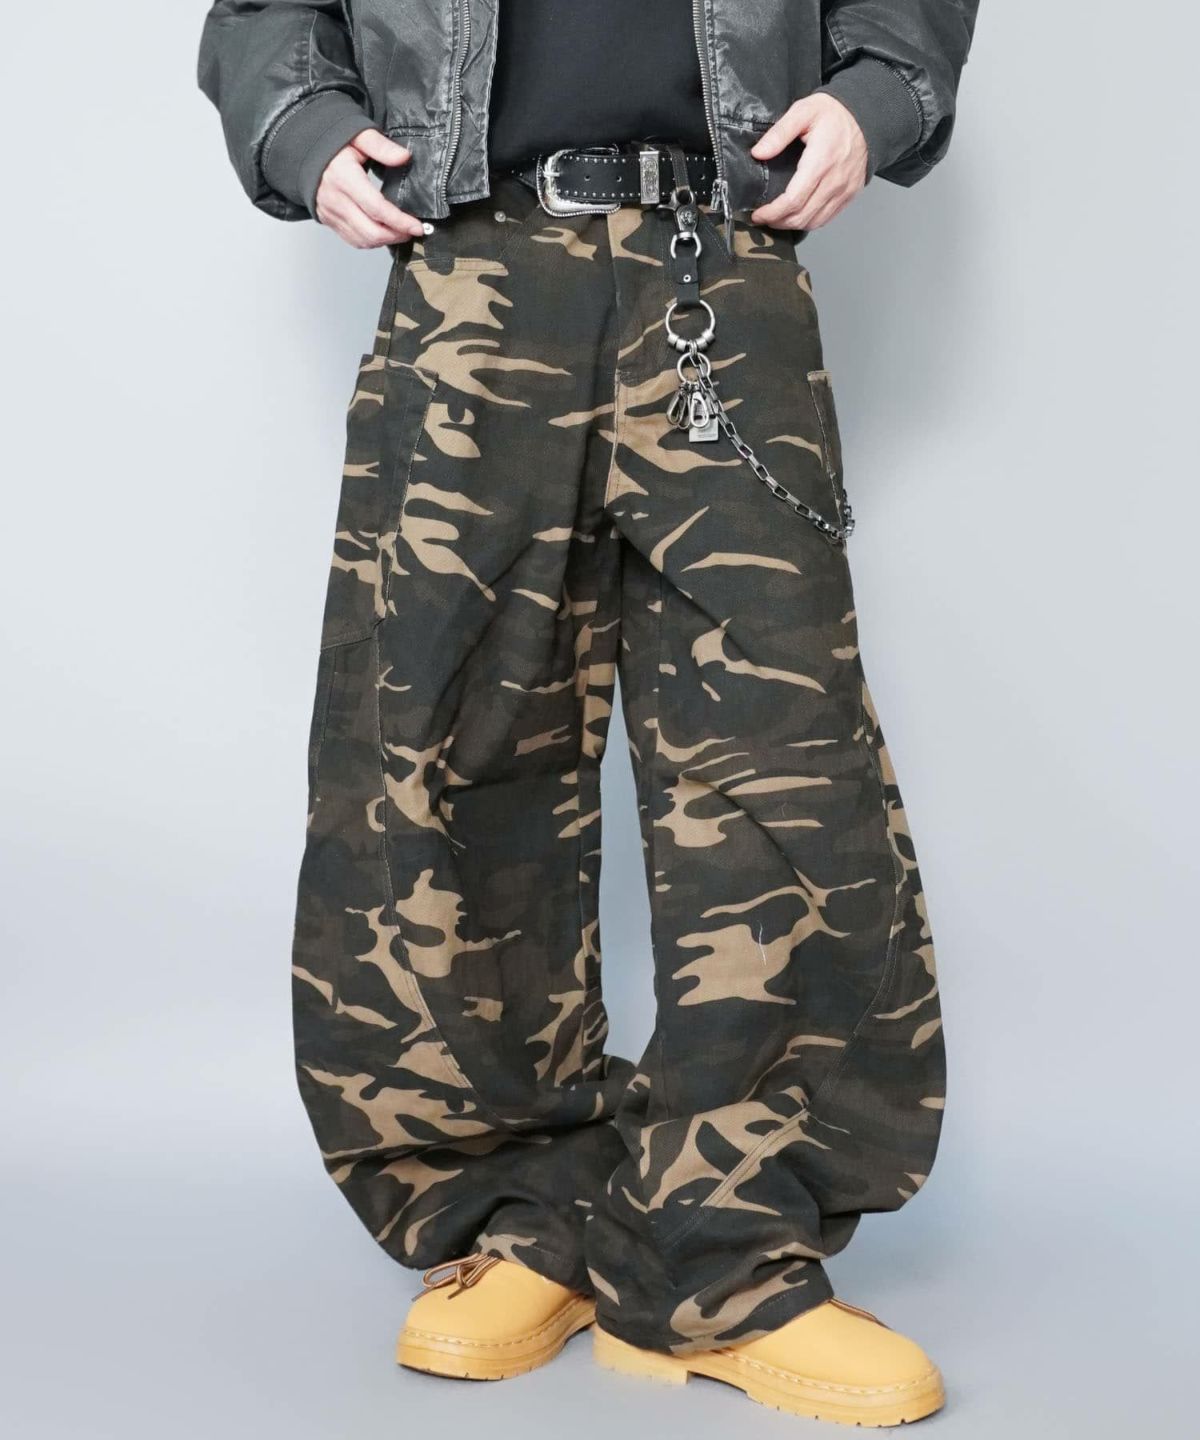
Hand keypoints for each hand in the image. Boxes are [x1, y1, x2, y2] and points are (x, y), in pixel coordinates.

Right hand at [315, 130, 425, 247]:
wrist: (305, 152)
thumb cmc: (332, 143)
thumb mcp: (358, 135)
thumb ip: (381, 146)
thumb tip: (404, 157)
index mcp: (344, 177)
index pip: (377, 208)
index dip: (400, 221)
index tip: (417, 225)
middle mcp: (336, 200)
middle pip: (371, 231)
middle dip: (397, 235)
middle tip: (412, 230)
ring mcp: (331, 213)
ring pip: (363, 240)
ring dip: (385, 241)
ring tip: (401, 232)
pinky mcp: (329, 221)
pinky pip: (353, 240)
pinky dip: (371, 241)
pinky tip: (383, 233)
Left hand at [749, 94, 867, 231]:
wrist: (866, 116)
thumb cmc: (834, 114)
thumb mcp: (803, 112)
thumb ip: (779, 133)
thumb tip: (758, 152)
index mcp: (820, 162)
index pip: (793, 201)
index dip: (772, 213)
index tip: (758, 214)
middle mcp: (834, 181)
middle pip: (801, 216)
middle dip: (777, 222)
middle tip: (762, 217)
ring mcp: (844, 190)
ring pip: (814, 222)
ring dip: (792, 225)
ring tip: (777, 218)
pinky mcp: (850, 195)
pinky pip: (827, 218)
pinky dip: (809, 221)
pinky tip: (797, 215)